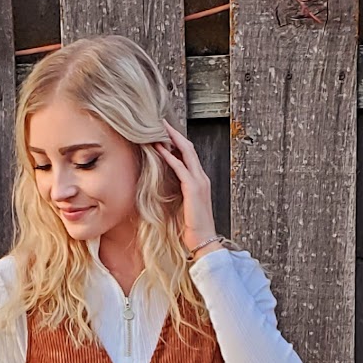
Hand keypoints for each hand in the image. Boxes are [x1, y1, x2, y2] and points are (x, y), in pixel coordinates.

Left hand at [154, 118, 218, 252]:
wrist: (204, 241)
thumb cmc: (192, 227)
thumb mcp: (182, 205)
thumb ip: (177, 192)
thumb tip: (163, 184)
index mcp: (200, 181)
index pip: (189, 154)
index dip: (177, 141)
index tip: (164, 131)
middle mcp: (202, 178)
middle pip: (188, 148)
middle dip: (174, 133)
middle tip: (160, 122)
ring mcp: (199, 182)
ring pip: (186, 152)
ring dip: (171, 139)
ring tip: (158, 129)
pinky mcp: (194, 189)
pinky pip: (180, 167)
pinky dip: (170, 156)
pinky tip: (159, 148)